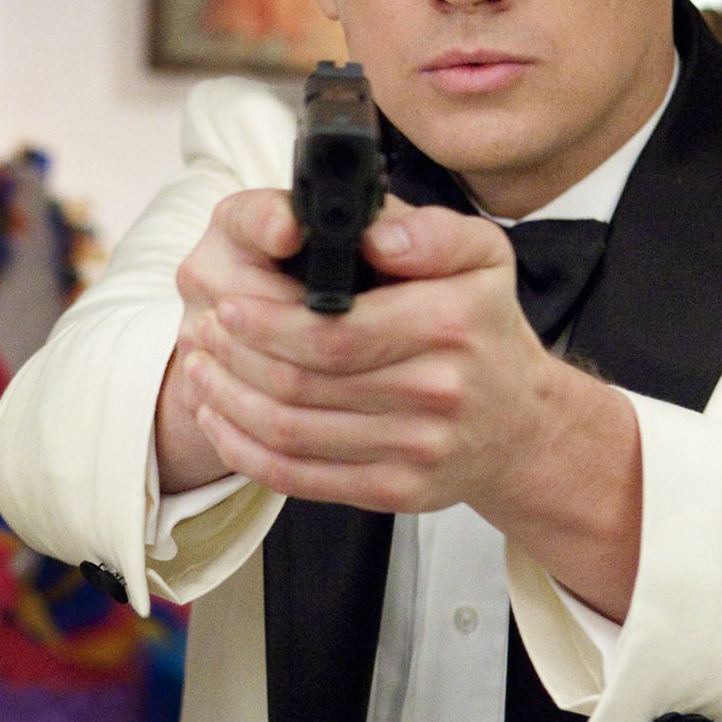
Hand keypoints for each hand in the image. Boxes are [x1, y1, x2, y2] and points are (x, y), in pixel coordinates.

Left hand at [157, 192, 643, 610]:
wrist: (521, 425)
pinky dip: (244, 451)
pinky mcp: (396, 491)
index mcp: (452, 323)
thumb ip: (428, 230)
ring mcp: (418, 450)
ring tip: (199, 368)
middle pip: (302, 382)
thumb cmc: (483, 328)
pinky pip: (299, 476)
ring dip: (228, 401)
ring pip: (291, 431)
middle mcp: (438, 391)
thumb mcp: (481, 257)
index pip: (333, 331)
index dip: (266, 321)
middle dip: (236, 357)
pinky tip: (219, 420)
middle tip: (203, 330)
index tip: (226, 303)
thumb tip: (373, 233)